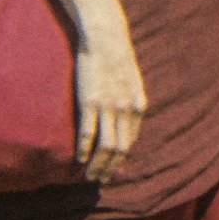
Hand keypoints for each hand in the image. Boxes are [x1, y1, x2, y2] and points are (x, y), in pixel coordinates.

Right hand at [74, 18, 145, 182]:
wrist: (106, 39)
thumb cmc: (118, 59)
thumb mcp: (133, 82)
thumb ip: (132, 101)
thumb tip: (130, 115)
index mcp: (138, 106)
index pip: (130, 141)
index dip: (121, 158)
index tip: (113, 168)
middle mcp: (126, 110)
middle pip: (120, 149)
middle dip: (111, 168)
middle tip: (101, 180)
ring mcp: (108, 107)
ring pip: (106, 146)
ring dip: (98, 164)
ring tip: (90, 175)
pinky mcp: (90, 103)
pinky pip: (89, 133)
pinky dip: (85, 149)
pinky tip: (80, 158)